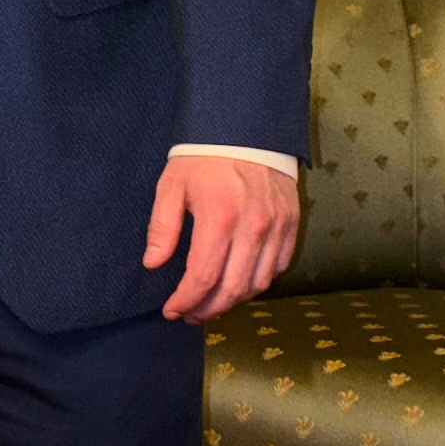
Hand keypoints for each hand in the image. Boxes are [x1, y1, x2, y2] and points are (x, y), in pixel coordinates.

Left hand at [143, 155, 299, 322]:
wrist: (248, 130)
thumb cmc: (204, 159)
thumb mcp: (172, 186)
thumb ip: (162, 228)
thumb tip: (153, 264)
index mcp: (219, 218)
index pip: (203, 278)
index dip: (186, 301)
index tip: (172, 311)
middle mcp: (252, 227)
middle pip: (232, 289)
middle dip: (208, 310)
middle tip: (190, 315)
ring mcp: (276, 227)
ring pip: (258, 283)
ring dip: (233, 302)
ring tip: (212, 305)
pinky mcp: (291, 224)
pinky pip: (278, 267)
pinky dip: (259, 283)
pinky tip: (239, 284)